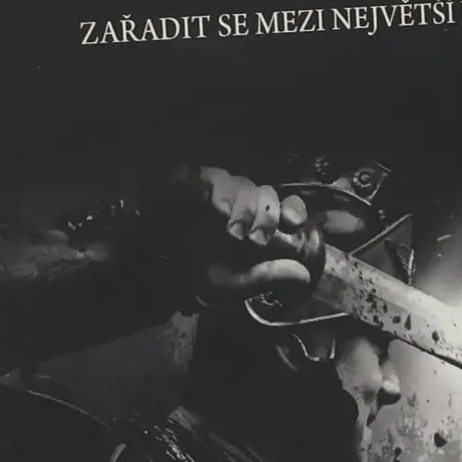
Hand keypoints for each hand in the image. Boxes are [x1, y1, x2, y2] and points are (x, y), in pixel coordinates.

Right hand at [151, 164, 320, 302]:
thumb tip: (303, 276)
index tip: (291, 223)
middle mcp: (244, 203)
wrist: (158, 262)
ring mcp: (221, 191)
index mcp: (257, 224)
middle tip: (255, 240)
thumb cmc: (199, 270)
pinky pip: (214, 178)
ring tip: (231, 231)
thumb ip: (266, 277)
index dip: (293, 209)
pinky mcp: (197, 182)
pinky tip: (219, 210)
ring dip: (244, 208)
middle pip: (267, 194)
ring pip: (244, 185)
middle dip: (265, 217)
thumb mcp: (234, 283)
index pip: (286, 205)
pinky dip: (220, 193)